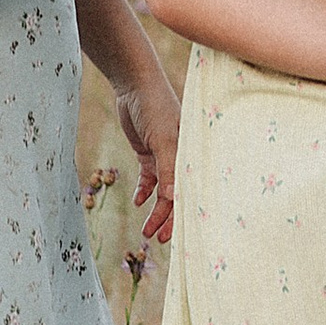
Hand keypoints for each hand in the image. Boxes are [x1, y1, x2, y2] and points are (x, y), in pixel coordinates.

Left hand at [114, 63, 181, 241]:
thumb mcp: (162, 139)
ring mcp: (165, 155)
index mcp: (191, 154)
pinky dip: (144, 191)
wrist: (135, 84)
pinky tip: (138, 201)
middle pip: (176, 195)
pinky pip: (149, 178)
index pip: (189, 190)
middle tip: (157, 239)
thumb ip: (168, 169)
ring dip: (154, 210)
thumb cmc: (155, 107)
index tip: (173, 237)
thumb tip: (173, 200)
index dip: (182, 215)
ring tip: (145, 229)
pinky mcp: (149, 152)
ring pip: (162, 191)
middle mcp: (181, 157)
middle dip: (167, 219)